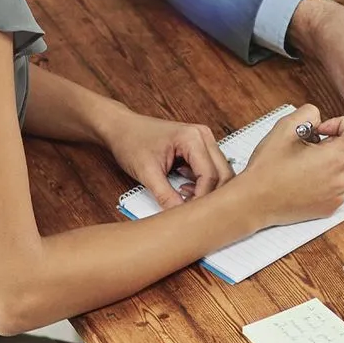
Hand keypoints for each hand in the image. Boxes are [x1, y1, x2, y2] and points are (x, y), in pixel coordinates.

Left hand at [100, 108, 230, 210]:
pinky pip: (210, 169)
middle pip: (222, 173)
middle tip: (193, 210)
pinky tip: (184, 188)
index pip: (210, 174)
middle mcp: (203, 136)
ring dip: (206, 189)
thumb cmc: (131, 141)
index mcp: (193, 137)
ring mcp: (203, 140)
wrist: (121, 128)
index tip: (191, 214)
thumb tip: (179, 214)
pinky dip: (201, 183)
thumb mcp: (146, 172)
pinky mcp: (199, 147)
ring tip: (184, 197)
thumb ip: (165, 195)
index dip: (202, 197)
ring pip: (219, 172)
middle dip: (210, 194)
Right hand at [231, 104, 343, 227]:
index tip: (321, 131)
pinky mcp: (330, 208)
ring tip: (297, 168)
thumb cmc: (267, 169)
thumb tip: (319, 119)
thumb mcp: (284, 128)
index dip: (341, 124)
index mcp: (334, 158)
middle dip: (325, 146)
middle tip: (300, 151)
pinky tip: (300, 182)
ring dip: (323, 163)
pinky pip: (333, 186)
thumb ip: (308, 113)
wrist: (253, 202)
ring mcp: (337, 196)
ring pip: (338, 168)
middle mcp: (341, 178)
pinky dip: (321, 181)